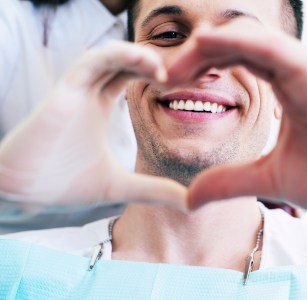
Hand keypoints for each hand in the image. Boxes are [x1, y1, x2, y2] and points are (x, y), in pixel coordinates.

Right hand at [0, 41, 186, 208]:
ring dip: (138, 55)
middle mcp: (89, 93)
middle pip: (124, 60)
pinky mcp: (65, 92)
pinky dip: (117, 55)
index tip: (181, 83)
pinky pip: (92, 62)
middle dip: (152, 62)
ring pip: (109, 56)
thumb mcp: (121, 187)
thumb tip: (191, 203)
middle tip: (179, 74)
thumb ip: (155, 191)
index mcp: (100, 106)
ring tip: (162, 70)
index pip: (131, 75)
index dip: (154, 73)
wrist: (23, 196)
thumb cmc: (64, 187)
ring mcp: (76, 90)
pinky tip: (144, 64)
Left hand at [176, 18, 306, 216]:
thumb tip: (189, 197)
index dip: (200, 67)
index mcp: (287, 85)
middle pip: (235, 44)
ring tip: (175, 67)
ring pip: (248, 37)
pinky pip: (269, 45)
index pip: (236, 60)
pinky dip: (235, 42)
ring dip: (207, 46)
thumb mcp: (268, 178)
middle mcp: (297, 69)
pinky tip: (205, 47)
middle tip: (164, 75)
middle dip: (196, 56)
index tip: (170, 84)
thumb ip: (228, 181)